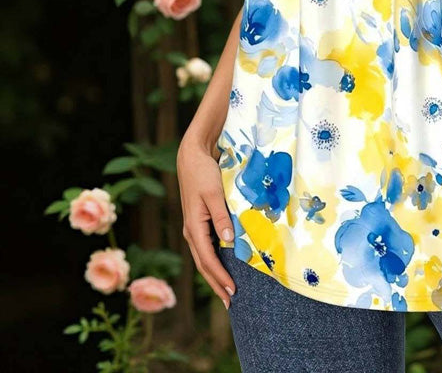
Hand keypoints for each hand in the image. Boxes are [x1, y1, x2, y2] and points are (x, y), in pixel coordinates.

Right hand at [177, 137, 236, 308]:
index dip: (220, 277)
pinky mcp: (199, 221)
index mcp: (194, 227)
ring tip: (227, 291)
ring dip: (215, 275)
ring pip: (204, 258)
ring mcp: (194, 227)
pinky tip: (224, 266)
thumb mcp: (214, 193)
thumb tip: (229, 241)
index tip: (233, 290)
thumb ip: (221, 217)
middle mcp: (192, 231)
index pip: (207, 260)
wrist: (192, 157)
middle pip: (204, 264)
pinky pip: (207, 247)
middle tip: (231, 302)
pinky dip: (215, 260)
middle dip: (216, 284)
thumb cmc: (203, 173)